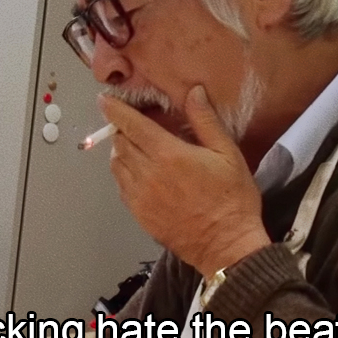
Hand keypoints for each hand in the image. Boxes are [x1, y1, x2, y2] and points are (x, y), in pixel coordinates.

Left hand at [100, 85, 270, 277]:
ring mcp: (140, 196)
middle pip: (120, 143)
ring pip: (116, 165)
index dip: (115, 110)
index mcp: (168, 154)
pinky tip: (140, 172)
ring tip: (138, 147)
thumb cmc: (232, 199)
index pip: (131, 125)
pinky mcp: (139, 214)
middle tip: (133, 123)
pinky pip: (121, 187)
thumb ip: (206, 120)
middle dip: (122, 129)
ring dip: (121, 151)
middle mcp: (147, 174)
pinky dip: (124, 173)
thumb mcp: (227, 153)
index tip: (105, 100)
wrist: (226, 246)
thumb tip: (193, 92)